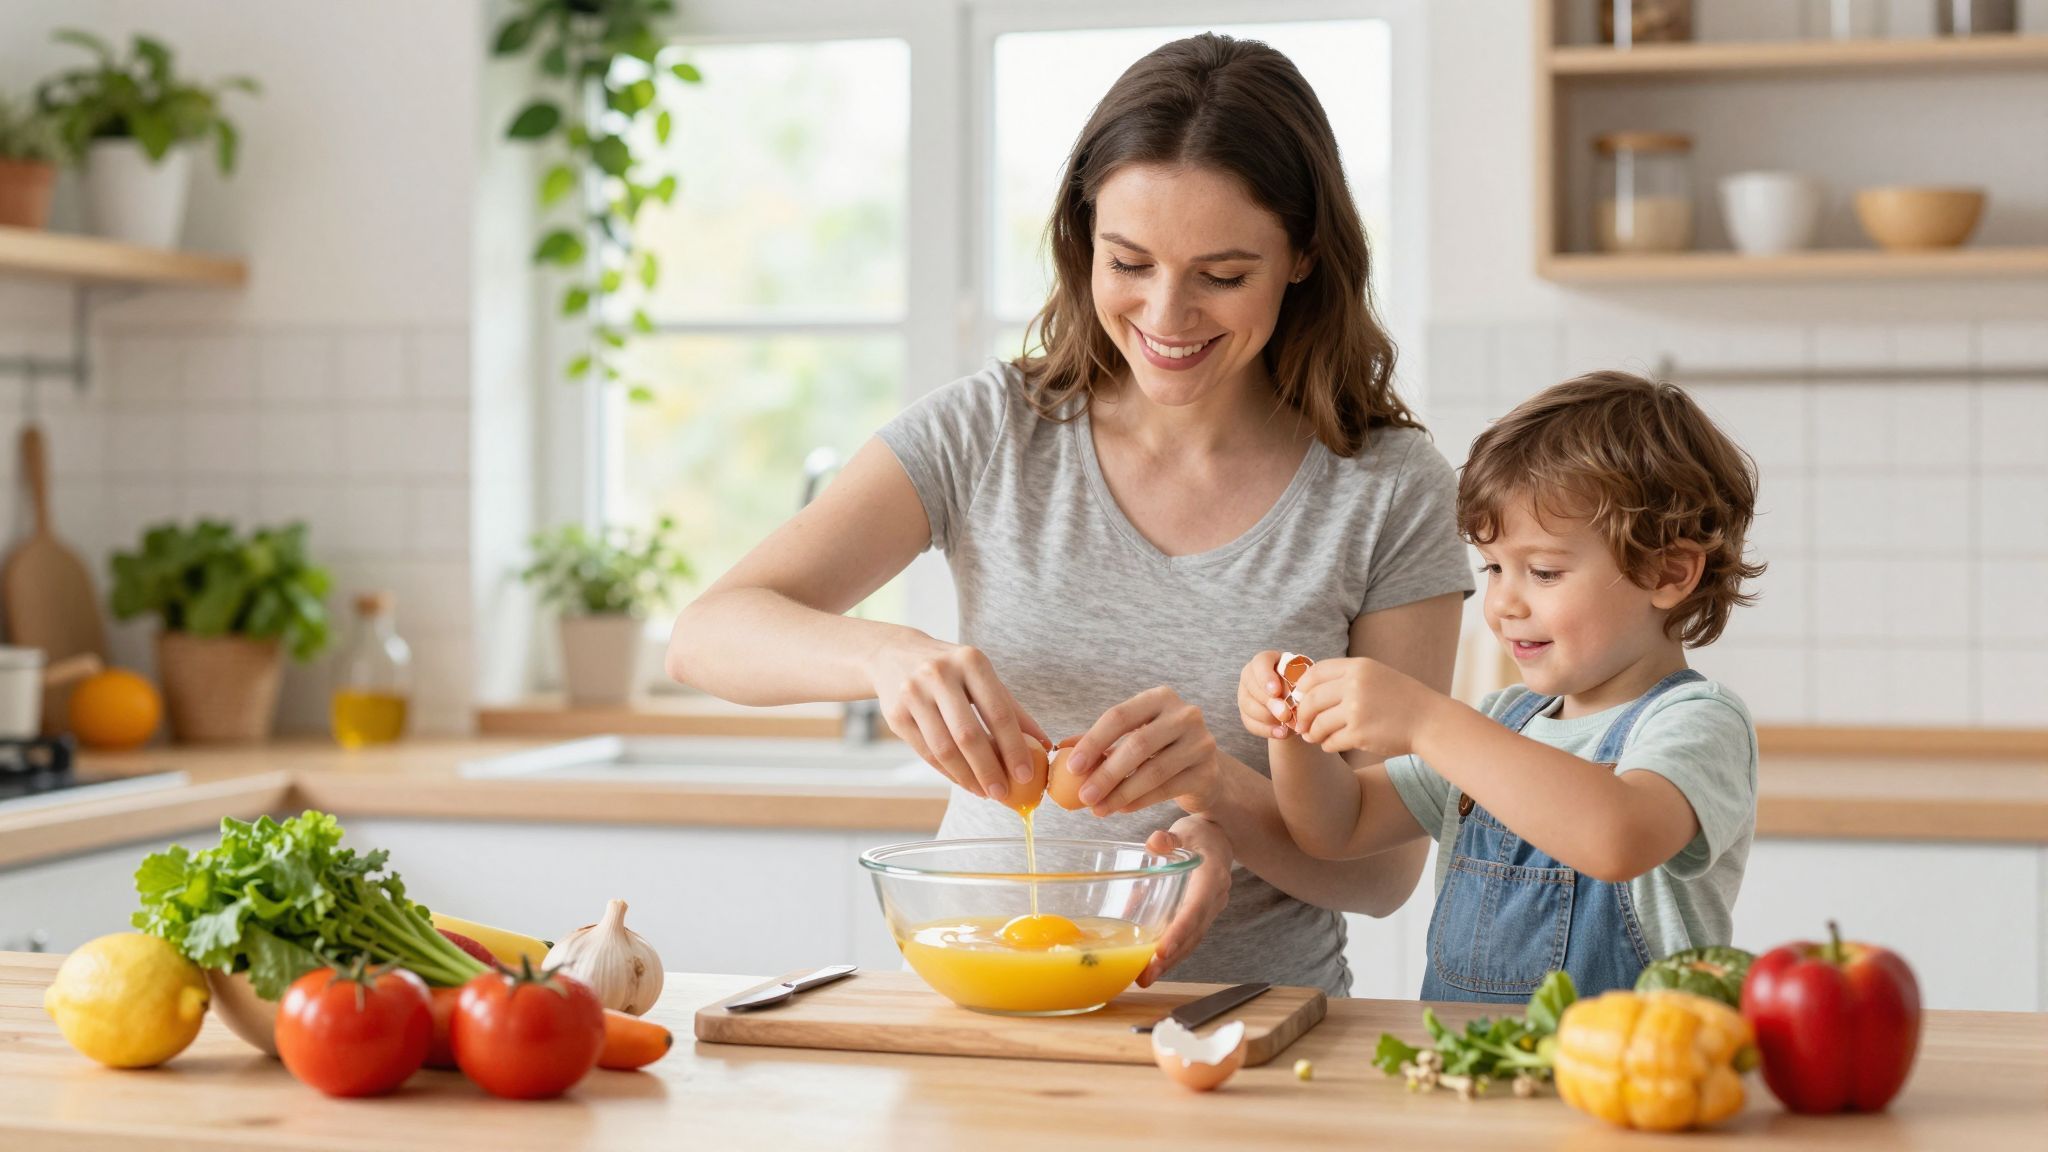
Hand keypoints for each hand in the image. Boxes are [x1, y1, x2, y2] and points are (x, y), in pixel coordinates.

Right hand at [867, 636, 1047, 801]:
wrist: (893, 655)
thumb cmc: (950, 670)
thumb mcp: (981, 677)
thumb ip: (1011, 709)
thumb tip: (1043, 745)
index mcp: (970, 661)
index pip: (998, 712)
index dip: (1014, 748)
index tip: (1026, 775)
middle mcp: (939, 674)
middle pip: (968, 735)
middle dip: (989, 770)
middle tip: (1003, 793)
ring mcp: (913, 693)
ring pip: (944, 749)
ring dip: (967, 777)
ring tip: (984, 792)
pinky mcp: (895, 714)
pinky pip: (926, 752)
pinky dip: (948, 772)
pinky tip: (964, 781)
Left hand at [1066, 686, 1218, 815]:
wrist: (1205, 770)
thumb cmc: (1160, 748)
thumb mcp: (1132, 736)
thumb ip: (1100, 740)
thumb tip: (1062, 748)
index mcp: (1160, 698)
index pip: (1120, 716)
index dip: (1093, 741)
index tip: (1072, 766)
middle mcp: (1185, 715)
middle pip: (1137, 744)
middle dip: (1106, 773)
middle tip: (1083, 796)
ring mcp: (1201, 743)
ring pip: (1153, 771)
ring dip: (1120, 793)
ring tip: (1098, 808)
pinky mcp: (1207, 773)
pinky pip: (1166, 790)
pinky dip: (1139, 801)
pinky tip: (1120, 808)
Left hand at [1139, 815, 1232, 986]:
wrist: (1219, 838)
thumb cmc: (1197, 834)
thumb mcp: (1184, 830)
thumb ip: (1169, 838)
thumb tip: (1155, 844)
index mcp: (1212, 876)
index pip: (1196, 909)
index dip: (1179, 932)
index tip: (1161, 952)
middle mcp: (1216, 897)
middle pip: (1193, 933)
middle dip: (1170, 957)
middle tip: (1146, 976)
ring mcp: (1211, 909)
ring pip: (1192, 940)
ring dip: (1170, 961)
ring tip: (1145, 979)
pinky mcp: (1203, 916)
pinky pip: (1190, 938)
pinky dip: (1173, 952)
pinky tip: (1153, 965)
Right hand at [1237, 650, 1294, 741]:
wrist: (1297, 703)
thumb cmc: (1302, 685)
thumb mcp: (1304, 680)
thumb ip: (1299, 684)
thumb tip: (1295, 700)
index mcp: (1266, 660)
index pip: (1260, 662)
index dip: (1266, 677)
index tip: (1276, 691)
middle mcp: (1251, 675)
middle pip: (1252, 686)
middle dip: (1269, 702)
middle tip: (1285, 714)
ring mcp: (1245, 694)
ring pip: (1248, 705)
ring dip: (1267, 717)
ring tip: (1286, 725)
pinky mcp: (1245, 712)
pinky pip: (1249, 722)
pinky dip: (1266, 730)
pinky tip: (1281, 733)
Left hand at [1289, 657, 1438, 758]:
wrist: (1430, 721)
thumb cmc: (1402, 699)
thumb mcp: (1376, 675)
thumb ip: (1347, 678)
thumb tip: (1307, 690)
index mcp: (1359, 667)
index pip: (1315, 672)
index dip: (1302, 687)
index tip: (1300, 698)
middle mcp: (1355, 685)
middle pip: (1311, 700)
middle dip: (1303, 714)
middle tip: (1301, 724)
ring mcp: (1357, 710)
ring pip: (1318, 724)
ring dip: (1313, 733)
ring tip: (1314, 737)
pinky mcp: (1360, 734)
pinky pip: (1331, 741)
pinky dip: (1328, 745)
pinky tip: (1332, 745)